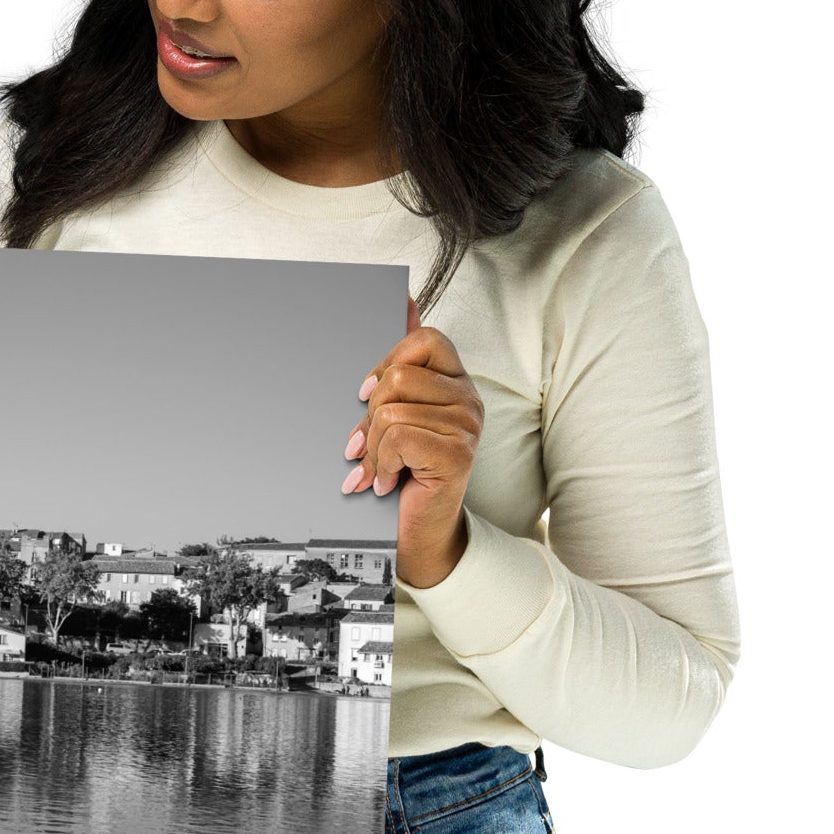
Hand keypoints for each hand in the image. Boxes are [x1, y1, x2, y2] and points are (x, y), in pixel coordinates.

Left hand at [341, 294, 482, 587]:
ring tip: (376, 469)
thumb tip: (403, 300)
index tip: (365, 395)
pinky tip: (384, 482)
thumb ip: (399, 363)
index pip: (424, 339)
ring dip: (373, 447)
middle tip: (365, 446)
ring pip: (392, 410)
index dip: (386, 362)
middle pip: (400, 376)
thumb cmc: (401, 473)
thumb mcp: (393, 414)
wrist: (416, 534)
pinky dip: (380, 464)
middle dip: (369, 415)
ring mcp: (468, 424)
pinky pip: (398, 436)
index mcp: (453, 381)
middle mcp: (468, 398)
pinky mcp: (458, 452)